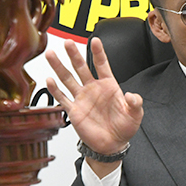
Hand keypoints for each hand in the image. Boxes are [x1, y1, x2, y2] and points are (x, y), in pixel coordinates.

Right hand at [45, 38, 142, 175]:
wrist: (113, 144)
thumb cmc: (124, 127)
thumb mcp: (136, 114)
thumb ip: (135, 103)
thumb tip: (131, 95)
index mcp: (109, 85)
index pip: (102, 64)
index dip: (98, 52)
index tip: (94, 40)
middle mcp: (93, 89)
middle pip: (81, 67)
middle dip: (74, 54)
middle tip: (68, 42)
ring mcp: (82, 98)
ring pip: (68, 79)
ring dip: (59, 67)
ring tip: (51, 54)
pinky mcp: (74, 110)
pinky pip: (62, 98)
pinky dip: (55, 89)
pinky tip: (49, 80)